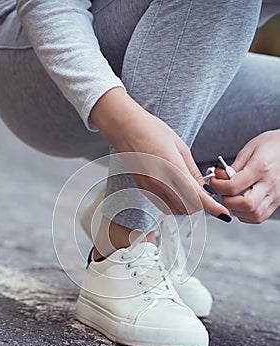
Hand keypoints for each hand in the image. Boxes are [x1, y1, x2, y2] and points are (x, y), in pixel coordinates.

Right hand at [90, 88, 230, 219]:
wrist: (125, 128)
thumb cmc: (151, 131)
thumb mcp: (181, 147)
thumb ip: (193, 172)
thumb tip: (204, 188)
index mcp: (172, 168)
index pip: (197, 197)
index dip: (213, 208)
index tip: (223, 214)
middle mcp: (160, 182)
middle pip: (188, 208)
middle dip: (201, 206)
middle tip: (207, 196)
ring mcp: (150, 188)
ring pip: (176, 210)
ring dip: (188, 207)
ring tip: (192, 193)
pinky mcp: (143, 190)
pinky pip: (163, 205)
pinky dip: (175, 204)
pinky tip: (177, 192)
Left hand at [211, 130, 279, 222]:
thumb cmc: (273, 145)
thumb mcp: (251, 148)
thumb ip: (234, 165)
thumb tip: (219, 176)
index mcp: (261, 168)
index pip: (234, 186)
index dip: (218, 186)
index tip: (214, 182)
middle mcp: (271, 184)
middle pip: (246, 204)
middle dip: (228, 201)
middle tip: (224, 193)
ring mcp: (276, 194)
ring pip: (254, 214)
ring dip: (238, 210)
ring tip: (233, 199)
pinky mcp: (278, 201)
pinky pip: (261, 216)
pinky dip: (248, 215)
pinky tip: (242, 206)